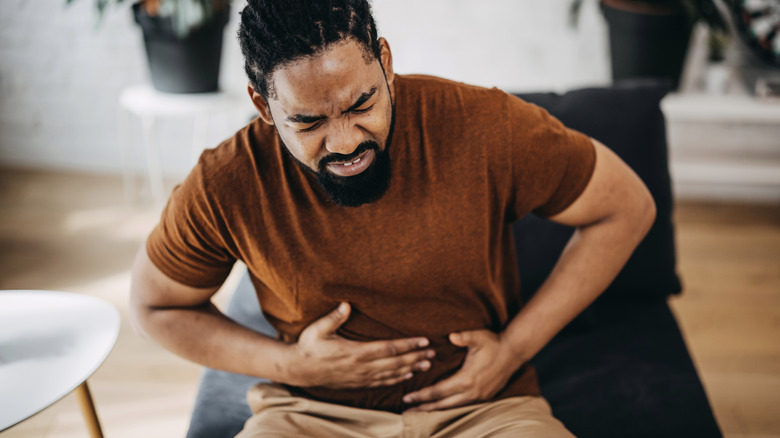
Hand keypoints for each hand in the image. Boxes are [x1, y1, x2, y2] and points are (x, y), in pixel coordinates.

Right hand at [285, 302, 434, 388]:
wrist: (300, 370)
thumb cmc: (309, 346)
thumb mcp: (318, 329)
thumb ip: (334, 318)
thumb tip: (346, 304)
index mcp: (356, 352)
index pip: (389, 348)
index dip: (408, 345)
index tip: (423, 340)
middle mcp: (362, 367)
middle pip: (396, 363)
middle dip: (416, 357)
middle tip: (433, 353)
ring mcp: (361, 377)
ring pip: (392, 374)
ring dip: (411, 369)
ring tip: (427, 364)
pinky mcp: (358, 383)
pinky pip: (382, 382)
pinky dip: (397, 379)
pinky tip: (407, 376)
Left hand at [402, 329, 519, 410]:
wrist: (514, 352)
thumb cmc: (493, 343)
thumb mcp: (478, 337)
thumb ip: (464, 337)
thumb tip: (451, 336)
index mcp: (466, 379)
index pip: (438, 391)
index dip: (422, 396)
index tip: (408, 397)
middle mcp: (471, 392)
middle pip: (442, 404)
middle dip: (424, 407)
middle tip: (407, 409)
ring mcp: (478, 397)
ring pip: (452, 408)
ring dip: (435, 409)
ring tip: (420, 411)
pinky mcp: (483, 397)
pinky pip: (461, 406)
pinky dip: (448, 407)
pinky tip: (441, 406)